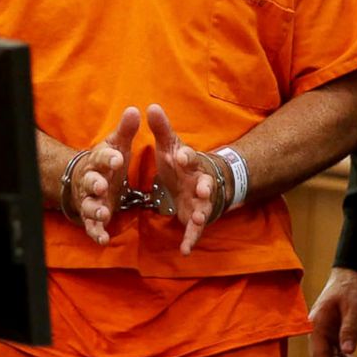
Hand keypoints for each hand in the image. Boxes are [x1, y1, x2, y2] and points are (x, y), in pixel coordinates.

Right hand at [72, 106, 139, 245]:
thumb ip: (126, 130)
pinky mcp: (92, 217)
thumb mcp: (117, 144)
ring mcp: (90, 200)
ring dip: (95, 210)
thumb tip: (134, 109)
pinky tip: (103, 239)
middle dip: (95, 184)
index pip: (103, 157)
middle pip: (91, 182)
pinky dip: (97, 233)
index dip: (109, 158)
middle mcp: (91, 180)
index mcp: (99, 161)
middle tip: (102, 186)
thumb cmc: (107, 161)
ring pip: (89, 206)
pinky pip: (93, 227)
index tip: (118, 158)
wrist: (86, 179)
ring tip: (103, 214)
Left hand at [147, 103, 220, 255]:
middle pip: (205, 183)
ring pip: (205, 207)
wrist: (201, 181)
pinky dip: (190, 240)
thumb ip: (161, 129)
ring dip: (202, 213)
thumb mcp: (170, 145)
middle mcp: (200, 182)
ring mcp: (201, 202)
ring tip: (199, 219)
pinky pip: (194, 231)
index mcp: (191, 163)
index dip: (188, 157)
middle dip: (204, 186)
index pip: (191, 158)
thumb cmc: (182, 162)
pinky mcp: (196, 218)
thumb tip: (151, 105)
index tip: (182, 156)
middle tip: (203, 189)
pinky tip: (184, 250)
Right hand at [308, 267, 356, 356]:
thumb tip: (347, 351)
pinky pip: (337, 350)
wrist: (353, 272)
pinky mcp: (334, 330)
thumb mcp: (353, 307)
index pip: (318, 355)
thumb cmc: (351, 286)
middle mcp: (318, 329)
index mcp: (317, 323)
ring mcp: (326, 330)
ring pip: (330, 356)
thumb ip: (350, 328)